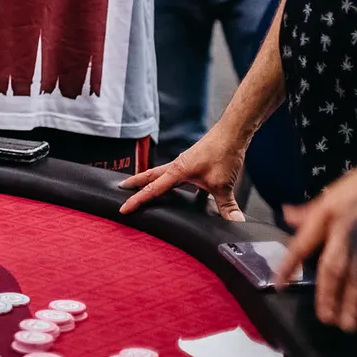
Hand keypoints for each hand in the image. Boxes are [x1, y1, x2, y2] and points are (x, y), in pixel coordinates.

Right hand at [118, 123, 248, 219]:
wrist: (232, 134)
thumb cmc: (222, 153)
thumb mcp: (223, 185)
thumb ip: (226, 206)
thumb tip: (234, 222)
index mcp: (177, 171)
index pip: (152, 188)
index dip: (137, 200)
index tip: (124, 208)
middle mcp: (177, 166)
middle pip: (150, 175)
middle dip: (135, 182)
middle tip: (122, 188)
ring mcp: (185, 162)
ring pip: (163, 174)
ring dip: (153, 181)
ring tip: (146, 187)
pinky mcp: (195, 162)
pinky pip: (179, 174)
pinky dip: (175, 182)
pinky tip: (187, 190)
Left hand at [277, 158, 356, 331]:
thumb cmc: (356, 187)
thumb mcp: (327, 195)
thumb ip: (307, 211)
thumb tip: (285, 215)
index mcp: (324, 217)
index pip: (302, 245)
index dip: (289, 265)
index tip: (278, 284)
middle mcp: (344, 233)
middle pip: (333, 268)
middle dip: (329, 294)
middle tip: (325, 318)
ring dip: (352, 302)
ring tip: (346, 325)